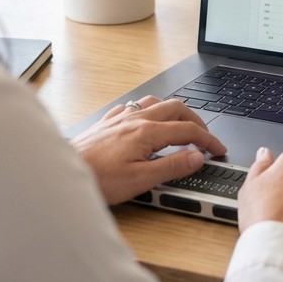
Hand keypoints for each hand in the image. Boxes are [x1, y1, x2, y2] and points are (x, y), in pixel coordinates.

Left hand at [72, 96, 226, 205]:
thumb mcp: (141, 179)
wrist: (64, 173)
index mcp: (147, 132)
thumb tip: (197, 157)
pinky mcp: (108, 122)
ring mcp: (120, 117)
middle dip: (196, 121)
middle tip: (204, 138)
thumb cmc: (98, 178)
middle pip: (176, 109)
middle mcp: (135, 118)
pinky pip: (134, 107)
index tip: (218, 150)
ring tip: (180, 126)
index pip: (188, 131)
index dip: (208, 140)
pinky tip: (146, 122)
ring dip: (173, 112)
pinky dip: (149, 111)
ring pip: (155, 102)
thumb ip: (172, 166)